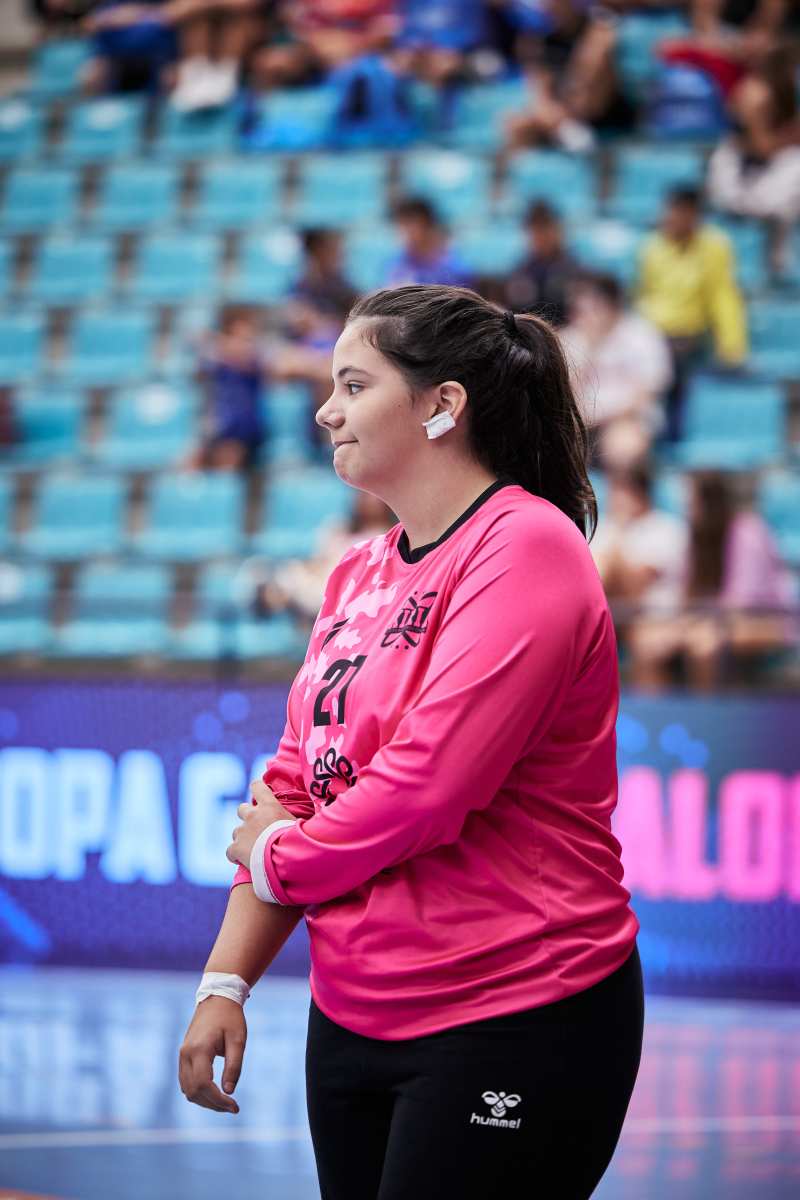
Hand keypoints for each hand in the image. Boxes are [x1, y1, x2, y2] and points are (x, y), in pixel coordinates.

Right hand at [179, 995, 245, 1113]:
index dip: (218, 1101)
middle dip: (213, 1104)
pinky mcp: (183, 1056)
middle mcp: (186, 1054)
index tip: (235, 1107)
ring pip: (187, 1090)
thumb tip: (228, 1092)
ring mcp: (182, 1055)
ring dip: (204, 1100)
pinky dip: (198, 1092)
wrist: (217, 999)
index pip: (204, 1085)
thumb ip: (234, 1066)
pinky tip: (214, 1093)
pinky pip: (186, 1082)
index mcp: (199, 1049)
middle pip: (194, 1091)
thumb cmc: (230, 1018)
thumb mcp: (238, 1040)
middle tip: (232, 1107)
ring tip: (225, 1102)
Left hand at [226, 778, 296, 869]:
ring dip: (242, 838)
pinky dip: (234, 855)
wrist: (285, 859)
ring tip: (253, 849)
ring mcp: (242, 831)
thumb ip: (294, 819)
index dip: (256, 788)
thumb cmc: (298, 840)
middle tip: (257, 828)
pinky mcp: (236, 848)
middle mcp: (252, 815)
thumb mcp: (299, 824)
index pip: (257, 786)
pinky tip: (242, 861)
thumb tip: (306, 820)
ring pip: (236, 832)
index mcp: (269, 805)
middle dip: (247, 817)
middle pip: (242, 809)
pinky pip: (230, 851)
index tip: (258, 792)